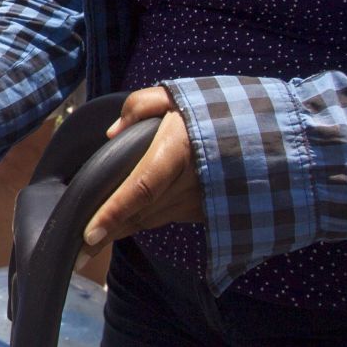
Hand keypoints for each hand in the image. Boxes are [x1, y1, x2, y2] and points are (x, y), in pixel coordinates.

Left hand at [78, 87, 202, 266]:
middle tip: (77, 251)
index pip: (140, 187)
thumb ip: (140, 106)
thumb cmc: (214, 112)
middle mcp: (190, 182)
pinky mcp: (206, 212)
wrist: (268, 137)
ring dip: (124, 228)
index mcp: (178, 151)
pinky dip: (145, 219)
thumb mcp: (176, 96)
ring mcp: (201, 202)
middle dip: (108, 231)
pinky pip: (166, 218)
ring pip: (151, 220)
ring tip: (95, 241)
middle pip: (140, 213)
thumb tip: (112, 134)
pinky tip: (126, 221)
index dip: (114, 213)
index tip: (90, 235)